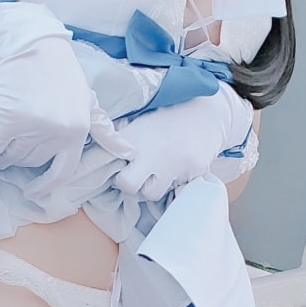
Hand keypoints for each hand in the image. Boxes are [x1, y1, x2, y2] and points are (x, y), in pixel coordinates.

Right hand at [0, 3, 96, 194]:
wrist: (33, 44)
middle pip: (32, 161)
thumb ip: (103, 129)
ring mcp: (35, 126)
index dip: (46, 185)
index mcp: (78, 131)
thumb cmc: (60, 73)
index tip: (33, 193)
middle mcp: (59, 132)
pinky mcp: (12, 118)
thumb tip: (127, 151)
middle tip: (12, 146)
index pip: (63, 170)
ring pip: (14, 155)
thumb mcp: (88, 101)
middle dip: (20, 158)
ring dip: (3, 155)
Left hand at [112, 84, 254, 200]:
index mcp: (135, 136)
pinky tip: (177, 168)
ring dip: (151, 186)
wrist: (208, 113)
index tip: (109, 167)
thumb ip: (122, 140)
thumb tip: (97, 161)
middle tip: (134, 174)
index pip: (103, 159)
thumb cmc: (169, 118)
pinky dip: (173, 182)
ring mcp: (173, 165)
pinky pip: (174, 190)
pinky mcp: (191, 174)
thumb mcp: (141, 122)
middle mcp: (152, 152)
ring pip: (150, 193)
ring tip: (158, 171)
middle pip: (127, 185)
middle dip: (128, 183)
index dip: (103, 167)